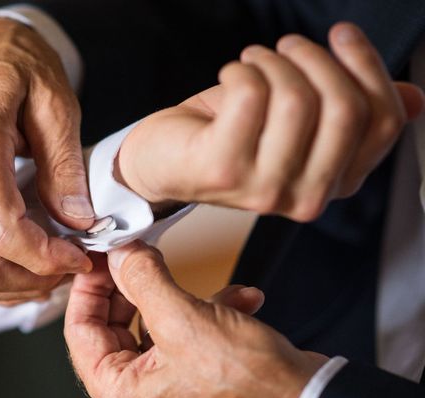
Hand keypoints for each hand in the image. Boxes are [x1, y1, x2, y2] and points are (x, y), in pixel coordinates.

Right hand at [0, 18, 93, 303]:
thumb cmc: (20, 72)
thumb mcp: (56, 104)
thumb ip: (65, 166)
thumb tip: (78, 224)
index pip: (2, 231)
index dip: (46, 258)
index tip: (82, 256)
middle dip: (34, 281)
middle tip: (72, 266)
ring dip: (17, 288)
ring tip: (55, 268)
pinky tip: (29, 265)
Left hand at [64, 241, 327, 397]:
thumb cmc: (248, 382)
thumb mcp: (185, 319)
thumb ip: (143, 280)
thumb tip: (120, 253)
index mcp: (119, 392)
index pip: (79, 330)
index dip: (88, 285)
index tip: (100, 253)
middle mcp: (136, 394)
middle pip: (113, 324)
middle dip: (133, 284)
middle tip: (139, 251)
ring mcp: (165, 385)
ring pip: (150, 323)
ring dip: (176, 294)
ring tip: (198, 279)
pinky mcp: (192, 374)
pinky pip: (182, 332)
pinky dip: (205, 310)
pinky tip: (239, 298)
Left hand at [116, 22, 424, 220]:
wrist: (164, 162)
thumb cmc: (231, 136)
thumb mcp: (300, 123)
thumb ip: (353, 113)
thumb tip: (417, 99)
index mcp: (336, 184)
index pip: (382, 121)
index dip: (366, 65)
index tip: (340, 34)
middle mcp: (307, 197)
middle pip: (346, 107)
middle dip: (315, 58)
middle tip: (284, 46)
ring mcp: (265, 190)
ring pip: (297, 96)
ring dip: (272, 61)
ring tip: (252, 62)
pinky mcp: (225, 171)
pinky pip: (251, 93)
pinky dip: (240, 69)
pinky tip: (230, 76)